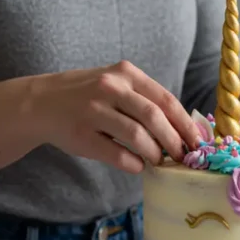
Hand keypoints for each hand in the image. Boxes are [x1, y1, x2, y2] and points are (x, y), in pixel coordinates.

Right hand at [30, 61, 200, 172]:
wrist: (41, 102)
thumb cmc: (89, 96)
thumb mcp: (117, 84)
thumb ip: (146, 100)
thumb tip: (184, 130)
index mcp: (125, 74)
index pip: (165, 100)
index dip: (186, 123)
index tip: (199, 141)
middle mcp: (110, 88)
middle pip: (154, 117)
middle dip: (175, 141)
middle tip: (184, 156)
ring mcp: (93, 110)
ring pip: (137, 136)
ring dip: (155, 153)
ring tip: (160, 161)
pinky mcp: (82, 135)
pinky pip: (117, 154)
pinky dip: (134, 163)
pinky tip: (138, 166)